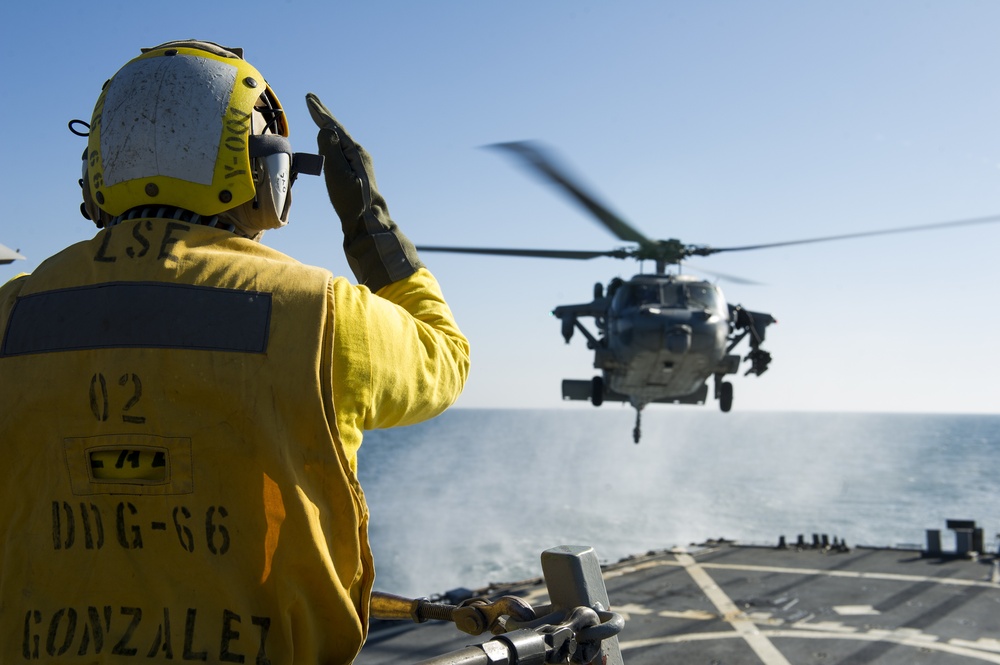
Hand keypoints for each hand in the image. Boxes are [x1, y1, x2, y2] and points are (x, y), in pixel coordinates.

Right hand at [306, 93, 421, 289]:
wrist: (367, 223)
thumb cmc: (351, 200)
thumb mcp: (337, 173)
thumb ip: (330, 149)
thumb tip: (326, 130)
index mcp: (354, 152)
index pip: (334, 127)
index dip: (320, 113)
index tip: (309, 98)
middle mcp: (358, 154)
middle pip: (337, 130)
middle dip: (323, 116)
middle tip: (311, 100)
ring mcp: (358, 164)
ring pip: (338, 140)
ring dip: (327, 127)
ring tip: (318, 116)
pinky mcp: (355, 174)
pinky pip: (339, 151)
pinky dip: (330, 142)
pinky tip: (327, 145)